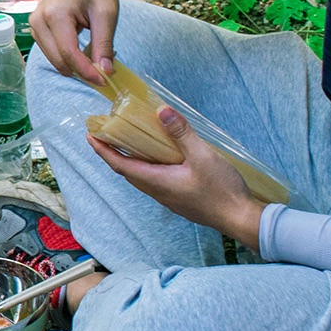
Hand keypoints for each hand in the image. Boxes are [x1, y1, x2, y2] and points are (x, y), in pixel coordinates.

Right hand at [32, 0, 118, 84]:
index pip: (68, 53)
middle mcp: (38, 20)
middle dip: (80, 70)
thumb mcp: (106, 13)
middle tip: (103, 73)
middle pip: (58, 59)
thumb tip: (105, 71)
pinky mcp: (36, 28)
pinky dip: (67, 58)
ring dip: (74, 65)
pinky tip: (83, 54)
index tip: (104, 80)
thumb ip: (104, 43)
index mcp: (55, 14)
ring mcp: (34, 24)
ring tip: (95, 60)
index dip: (86, 71)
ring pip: (53, 59)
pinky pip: (51, 52)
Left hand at [88, 105, 265, 244]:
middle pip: (128, 171)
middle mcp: (158, 192)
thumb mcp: (202, 156)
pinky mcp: (180, 198)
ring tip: (128, 141)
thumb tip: (161, 111)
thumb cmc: (221, 190)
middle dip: (113, 153)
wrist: (241, 219)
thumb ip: (181, 133)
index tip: (90, 136)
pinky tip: (159, 156)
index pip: (120, 165)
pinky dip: (149, 165)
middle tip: (106, 134)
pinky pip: (156, 180)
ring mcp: (169, 197)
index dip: (103, 150)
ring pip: (142, 176)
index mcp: (157, 182)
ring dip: (131, 159)